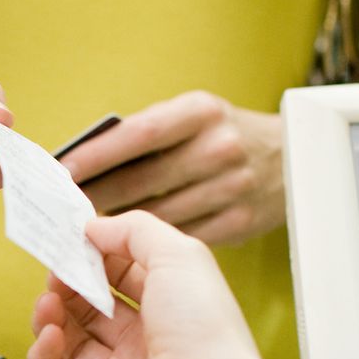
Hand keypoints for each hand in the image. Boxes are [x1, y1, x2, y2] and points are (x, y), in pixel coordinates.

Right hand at [27, 211, 265, 358]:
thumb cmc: (201, 326)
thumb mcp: (177, 254)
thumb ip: (133, 231)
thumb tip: (92, 227)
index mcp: (171, 309)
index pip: (125, 277)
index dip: (97, 258)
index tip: (71, 240)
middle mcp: (146, 344)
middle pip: (94, 309)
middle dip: (69, 285)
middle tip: (55, 269)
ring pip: (70, 343)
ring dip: (51, 316)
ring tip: (48, 300)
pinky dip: (43, 356)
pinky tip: (49, 334)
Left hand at [58, 92, 285, 245]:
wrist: (295, 159)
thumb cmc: (224, 136)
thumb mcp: (194, 116)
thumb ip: (149, 133)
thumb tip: (86, 161)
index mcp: (201, 112)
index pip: (138, 134)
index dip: (96, 155)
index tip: (63, 171)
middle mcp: (219, 147)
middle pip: (142, 179)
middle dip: (96, 195)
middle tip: (63, 208)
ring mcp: (232, 187)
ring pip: (158, 214)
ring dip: (119, 224)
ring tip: (87, 227)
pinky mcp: (240, 222)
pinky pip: (182, 238)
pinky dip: (152, 243)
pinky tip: (129, 245)